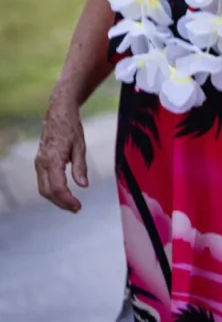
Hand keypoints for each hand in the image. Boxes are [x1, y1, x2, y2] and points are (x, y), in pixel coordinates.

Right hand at [34, 90, 87, 212]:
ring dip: (56, 199)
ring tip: (72, 204)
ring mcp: (39, 162)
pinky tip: (64, 193)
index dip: (67, 200)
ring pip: (43, 188)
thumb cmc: (71, 127)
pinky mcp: (40, 162)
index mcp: (53, 159)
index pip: (57, 187)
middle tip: (76, 209)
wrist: (58, 112)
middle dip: (61, 203)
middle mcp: (42, 162)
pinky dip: (52, 191)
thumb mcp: (80, 146)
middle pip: (47, 192)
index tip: (78, 206)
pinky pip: (43, 181)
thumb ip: (80, 167)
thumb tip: (83, 186)